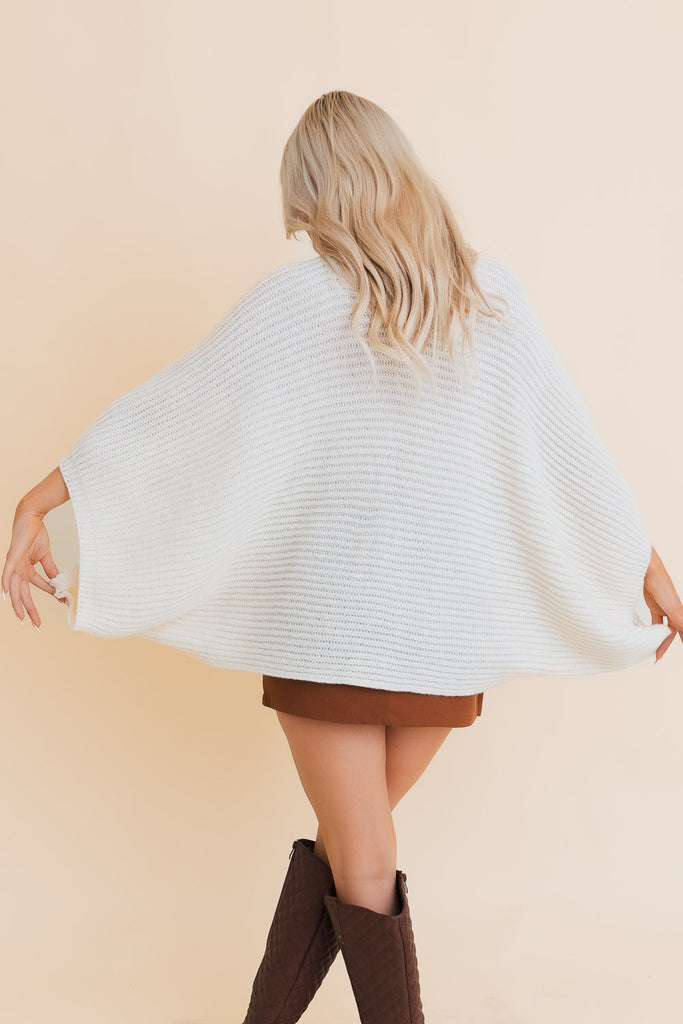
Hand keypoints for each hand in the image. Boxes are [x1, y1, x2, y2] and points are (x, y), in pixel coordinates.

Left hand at [1, 505, 65, 628]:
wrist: (31, 517)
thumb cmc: (36, 533)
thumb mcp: (45, 555)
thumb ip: (50, 569)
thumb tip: (59, 582)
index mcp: (26, 570)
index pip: (36, 589)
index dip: (49, 596)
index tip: (62, 604)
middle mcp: (18, 570)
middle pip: (23, 595)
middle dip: (28, 612)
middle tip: (36, 626)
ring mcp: (14, 565)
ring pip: (15, 589)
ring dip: (18, 605)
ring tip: (23, 619)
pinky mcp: (12, 557)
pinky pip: (7, 573)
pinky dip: (6, 584)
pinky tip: (7, 596)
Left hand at [643, 546, 682, 662]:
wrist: (647, 569)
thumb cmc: (660, 585)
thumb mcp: (672, 608)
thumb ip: (681, 623)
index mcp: (679, 612)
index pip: (681, 631)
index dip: (679, 641)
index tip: (674, 652)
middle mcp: (673, 610)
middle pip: (671, 631)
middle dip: (665, 644)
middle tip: (657, 658)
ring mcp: (662, 606)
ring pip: (662, 626)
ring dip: (658, 637)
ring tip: (651, 649)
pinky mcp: (653, 602)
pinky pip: (654, 619)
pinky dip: (651, 627)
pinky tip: (646, 633)